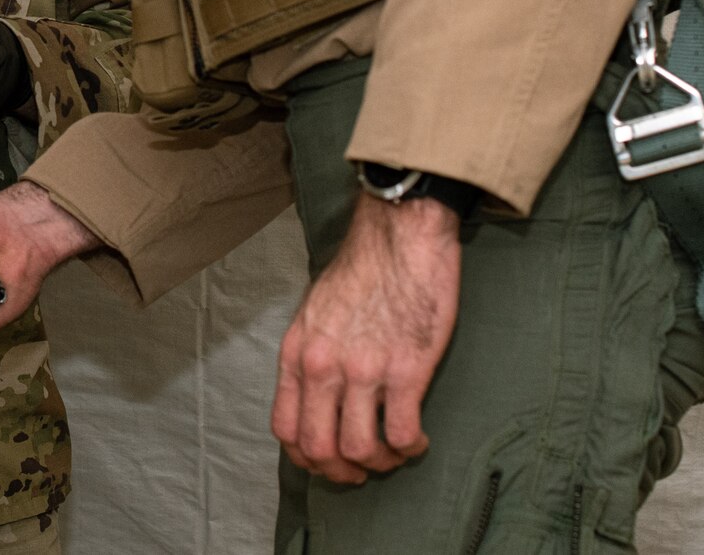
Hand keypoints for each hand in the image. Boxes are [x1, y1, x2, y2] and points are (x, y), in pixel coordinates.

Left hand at [272, 193, 461, 484]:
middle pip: (318, 449)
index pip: (285, 428)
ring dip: (381, 462)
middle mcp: (322, 366)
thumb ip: (312, 354)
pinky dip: (410, 447)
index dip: (307, 458)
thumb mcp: (316, 311)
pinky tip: (418, 439)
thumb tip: (318, 397)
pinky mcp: (405, 369)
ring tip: (396, 452)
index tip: (330, 460)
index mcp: (297, 352)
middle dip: (342, 472)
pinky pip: (401, 433)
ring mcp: (362, 369)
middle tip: (365, 469)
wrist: (400, 231)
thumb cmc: (364, 266)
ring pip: (359, 450)